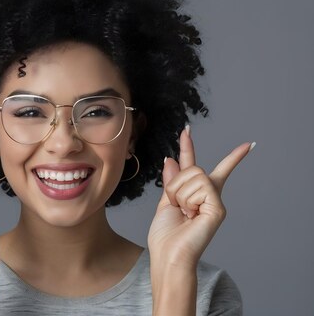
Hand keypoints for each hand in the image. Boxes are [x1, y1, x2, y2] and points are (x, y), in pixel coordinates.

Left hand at [148, 125, 253, 268]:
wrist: (168, 255)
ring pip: (194, 175)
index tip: (187, 129)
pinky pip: (200, 187)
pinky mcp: (218, 208)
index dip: (188, 146)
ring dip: (180, 194)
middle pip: (192, 168)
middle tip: (176, 206)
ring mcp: (215, 200)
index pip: (193, 163)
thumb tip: (170, 159)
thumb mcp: (165, 202)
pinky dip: (188, 200)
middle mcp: (208, 194)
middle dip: (176, 185)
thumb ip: (170, 181)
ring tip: (183, 213)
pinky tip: (191, 215)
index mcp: (193, 193)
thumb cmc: (166, 236)